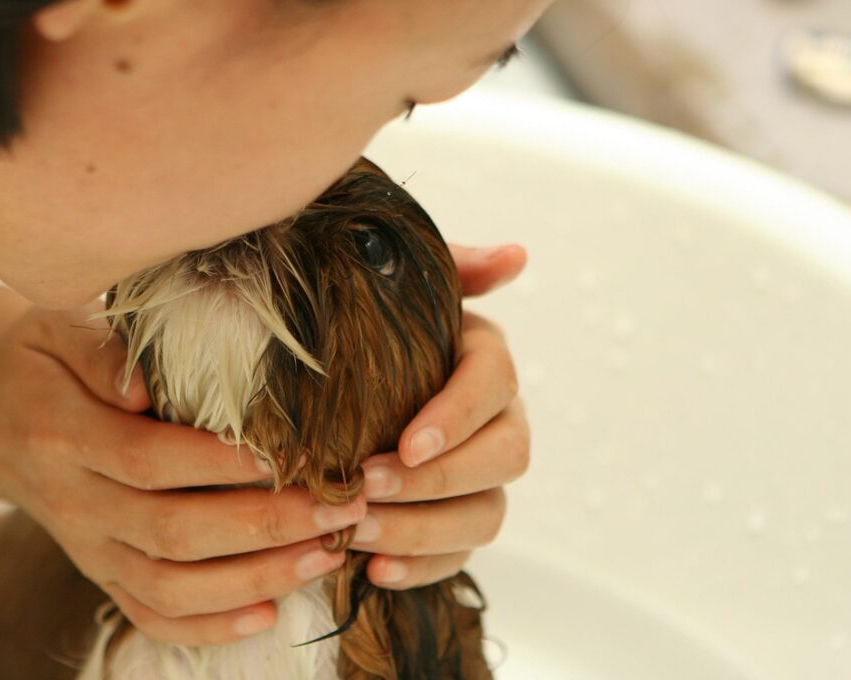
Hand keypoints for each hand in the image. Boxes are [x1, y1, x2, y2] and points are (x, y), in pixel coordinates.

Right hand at [0, 306, 366, 644]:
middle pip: (172, 531)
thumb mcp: (54, 327)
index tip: (291, 453)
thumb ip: (100, 348)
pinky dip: (209, 627)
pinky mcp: (100, 575)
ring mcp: (87, 548)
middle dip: (264, 526)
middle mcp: (74, 503)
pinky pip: (150, 616)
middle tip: (339, 506)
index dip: (221, 463)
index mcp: (61, 434)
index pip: (150, 459)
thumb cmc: (41, 363)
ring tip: (326, 555)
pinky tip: (269, 614)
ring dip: (254, 579)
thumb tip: (143, 384)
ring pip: (170, 587)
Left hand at [349, 243, 531, 587]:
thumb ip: (451, 268)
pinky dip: (421, 568)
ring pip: (487, 514)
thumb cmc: (364, 328)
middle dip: (439, 479)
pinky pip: (459, 555)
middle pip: (505, 457)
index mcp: (483, 358)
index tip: (407, 443)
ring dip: (425, 530)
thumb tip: (516, 256)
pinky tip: (374, 572)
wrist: (333, 375)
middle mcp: (496, 419)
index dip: (458, 417)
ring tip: (360, 534)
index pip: (494, 384)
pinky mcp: (458, 521)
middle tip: (368, 486)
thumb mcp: (396, 288)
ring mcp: (482, 476)